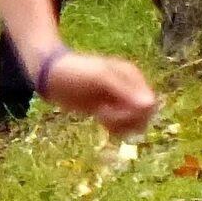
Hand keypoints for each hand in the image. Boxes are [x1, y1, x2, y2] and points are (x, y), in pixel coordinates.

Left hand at [38, 49, 156, 136]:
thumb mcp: (99, 77)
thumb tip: (149, 105)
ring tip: (100, 116)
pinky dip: (114, 128)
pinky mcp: (111, 111)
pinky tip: (100, 120)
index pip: (148, 104)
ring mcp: (121, 101)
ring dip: (119, 126)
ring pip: (135, 124)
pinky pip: (124, 127)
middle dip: (125, 120)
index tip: (109, 109)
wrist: (52, 76)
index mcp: (132, 76)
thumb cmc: (75, 72)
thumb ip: (124, 90)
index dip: (131, 113)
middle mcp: (131, 88)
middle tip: (103, 114)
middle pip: (144, 116)